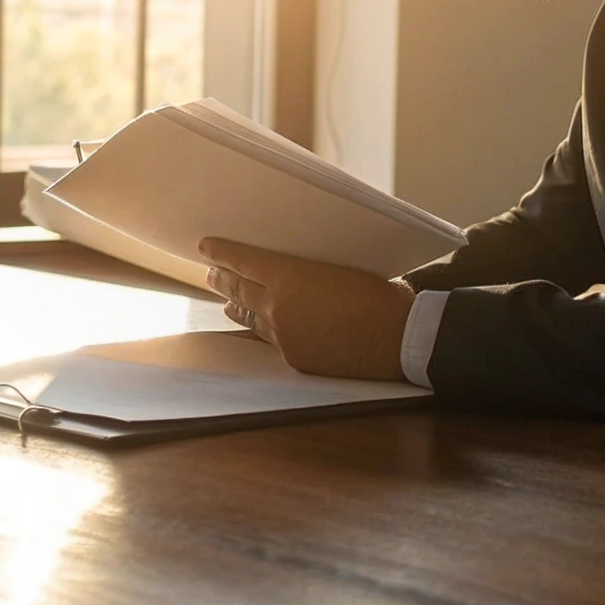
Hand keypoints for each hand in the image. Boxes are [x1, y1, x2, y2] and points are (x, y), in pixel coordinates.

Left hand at [198, 238, 414, 380]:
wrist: (398, 338)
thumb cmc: (379, 295)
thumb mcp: (340, 267)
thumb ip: (306, 270)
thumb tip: (293, 271)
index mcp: (289, 276)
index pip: (243, 260)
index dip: (221, 252)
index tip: (205, 246)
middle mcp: (279, 307)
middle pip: (239, 290)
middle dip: (222, 279)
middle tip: (211, 271)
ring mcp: (285, 336)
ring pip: (251, 318)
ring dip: (236, 306)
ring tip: (226, 300)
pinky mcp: (296, 358)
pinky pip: (272, 341)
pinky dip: (263, 329)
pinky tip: (261, 327)